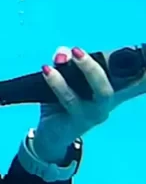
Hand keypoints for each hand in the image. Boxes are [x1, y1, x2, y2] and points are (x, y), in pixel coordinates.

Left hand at [33, 46, 145, 162]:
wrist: (51, 133)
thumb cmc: (64, 100)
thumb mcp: (64, 77)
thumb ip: (65, 61)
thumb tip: (64, 52)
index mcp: (113, 89)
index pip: (138, 81)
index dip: (145, 74)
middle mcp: (108, 102)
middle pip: (123, 84)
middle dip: (105, 64)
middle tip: (79, 50)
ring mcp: (96, 113)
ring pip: (100, 92)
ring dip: (85, 70)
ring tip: (64, 56)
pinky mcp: (80, 122)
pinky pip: (71, 101)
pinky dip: (58, 84)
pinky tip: (47, 71)